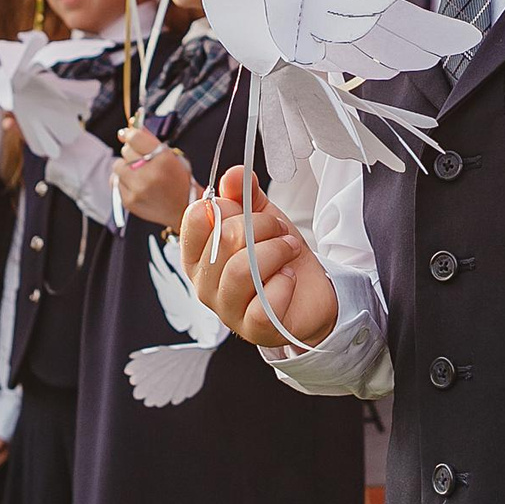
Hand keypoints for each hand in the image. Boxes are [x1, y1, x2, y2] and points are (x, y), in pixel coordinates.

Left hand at [113, 128, 196, 228]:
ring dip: (126, 167)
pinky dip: (124, 181)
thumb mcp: (172, 156)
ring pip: (118, 166)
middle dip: (133, 153)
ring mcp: (138, 189)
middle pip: (126, 150)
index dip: (131, 134)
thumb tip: (127, 129)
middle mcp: (150, 174)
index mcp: (163, 160)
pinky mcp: (129, 201)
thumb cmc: (179, 181)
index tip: (129, 135)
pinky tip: (138, 185)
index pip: (135, 137)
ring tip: (140, 174)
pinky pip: (116, 182)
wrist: (183, 209)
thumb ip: (149, 140)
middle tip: (144, 160)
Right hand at [181, 167, 338, 349]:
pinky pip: (264, 302)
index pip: (196, 218)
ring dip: (276, 251)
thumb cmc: (277, 257)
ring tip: (289, 250)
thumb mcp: (262, 217)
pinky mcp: (253, 329)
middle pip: (225, 239)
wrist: (308, 293)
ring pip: (243, 269)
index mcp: (198, 254)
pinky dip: (284, 283)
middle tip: (281, 231)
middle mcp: (204, 284)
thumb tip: (234, 174)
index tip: (252, 212)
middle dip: (264, 226)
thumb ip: (245, 194)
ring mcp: (226, 310)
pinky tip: (289, 278)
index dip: (230, 206)